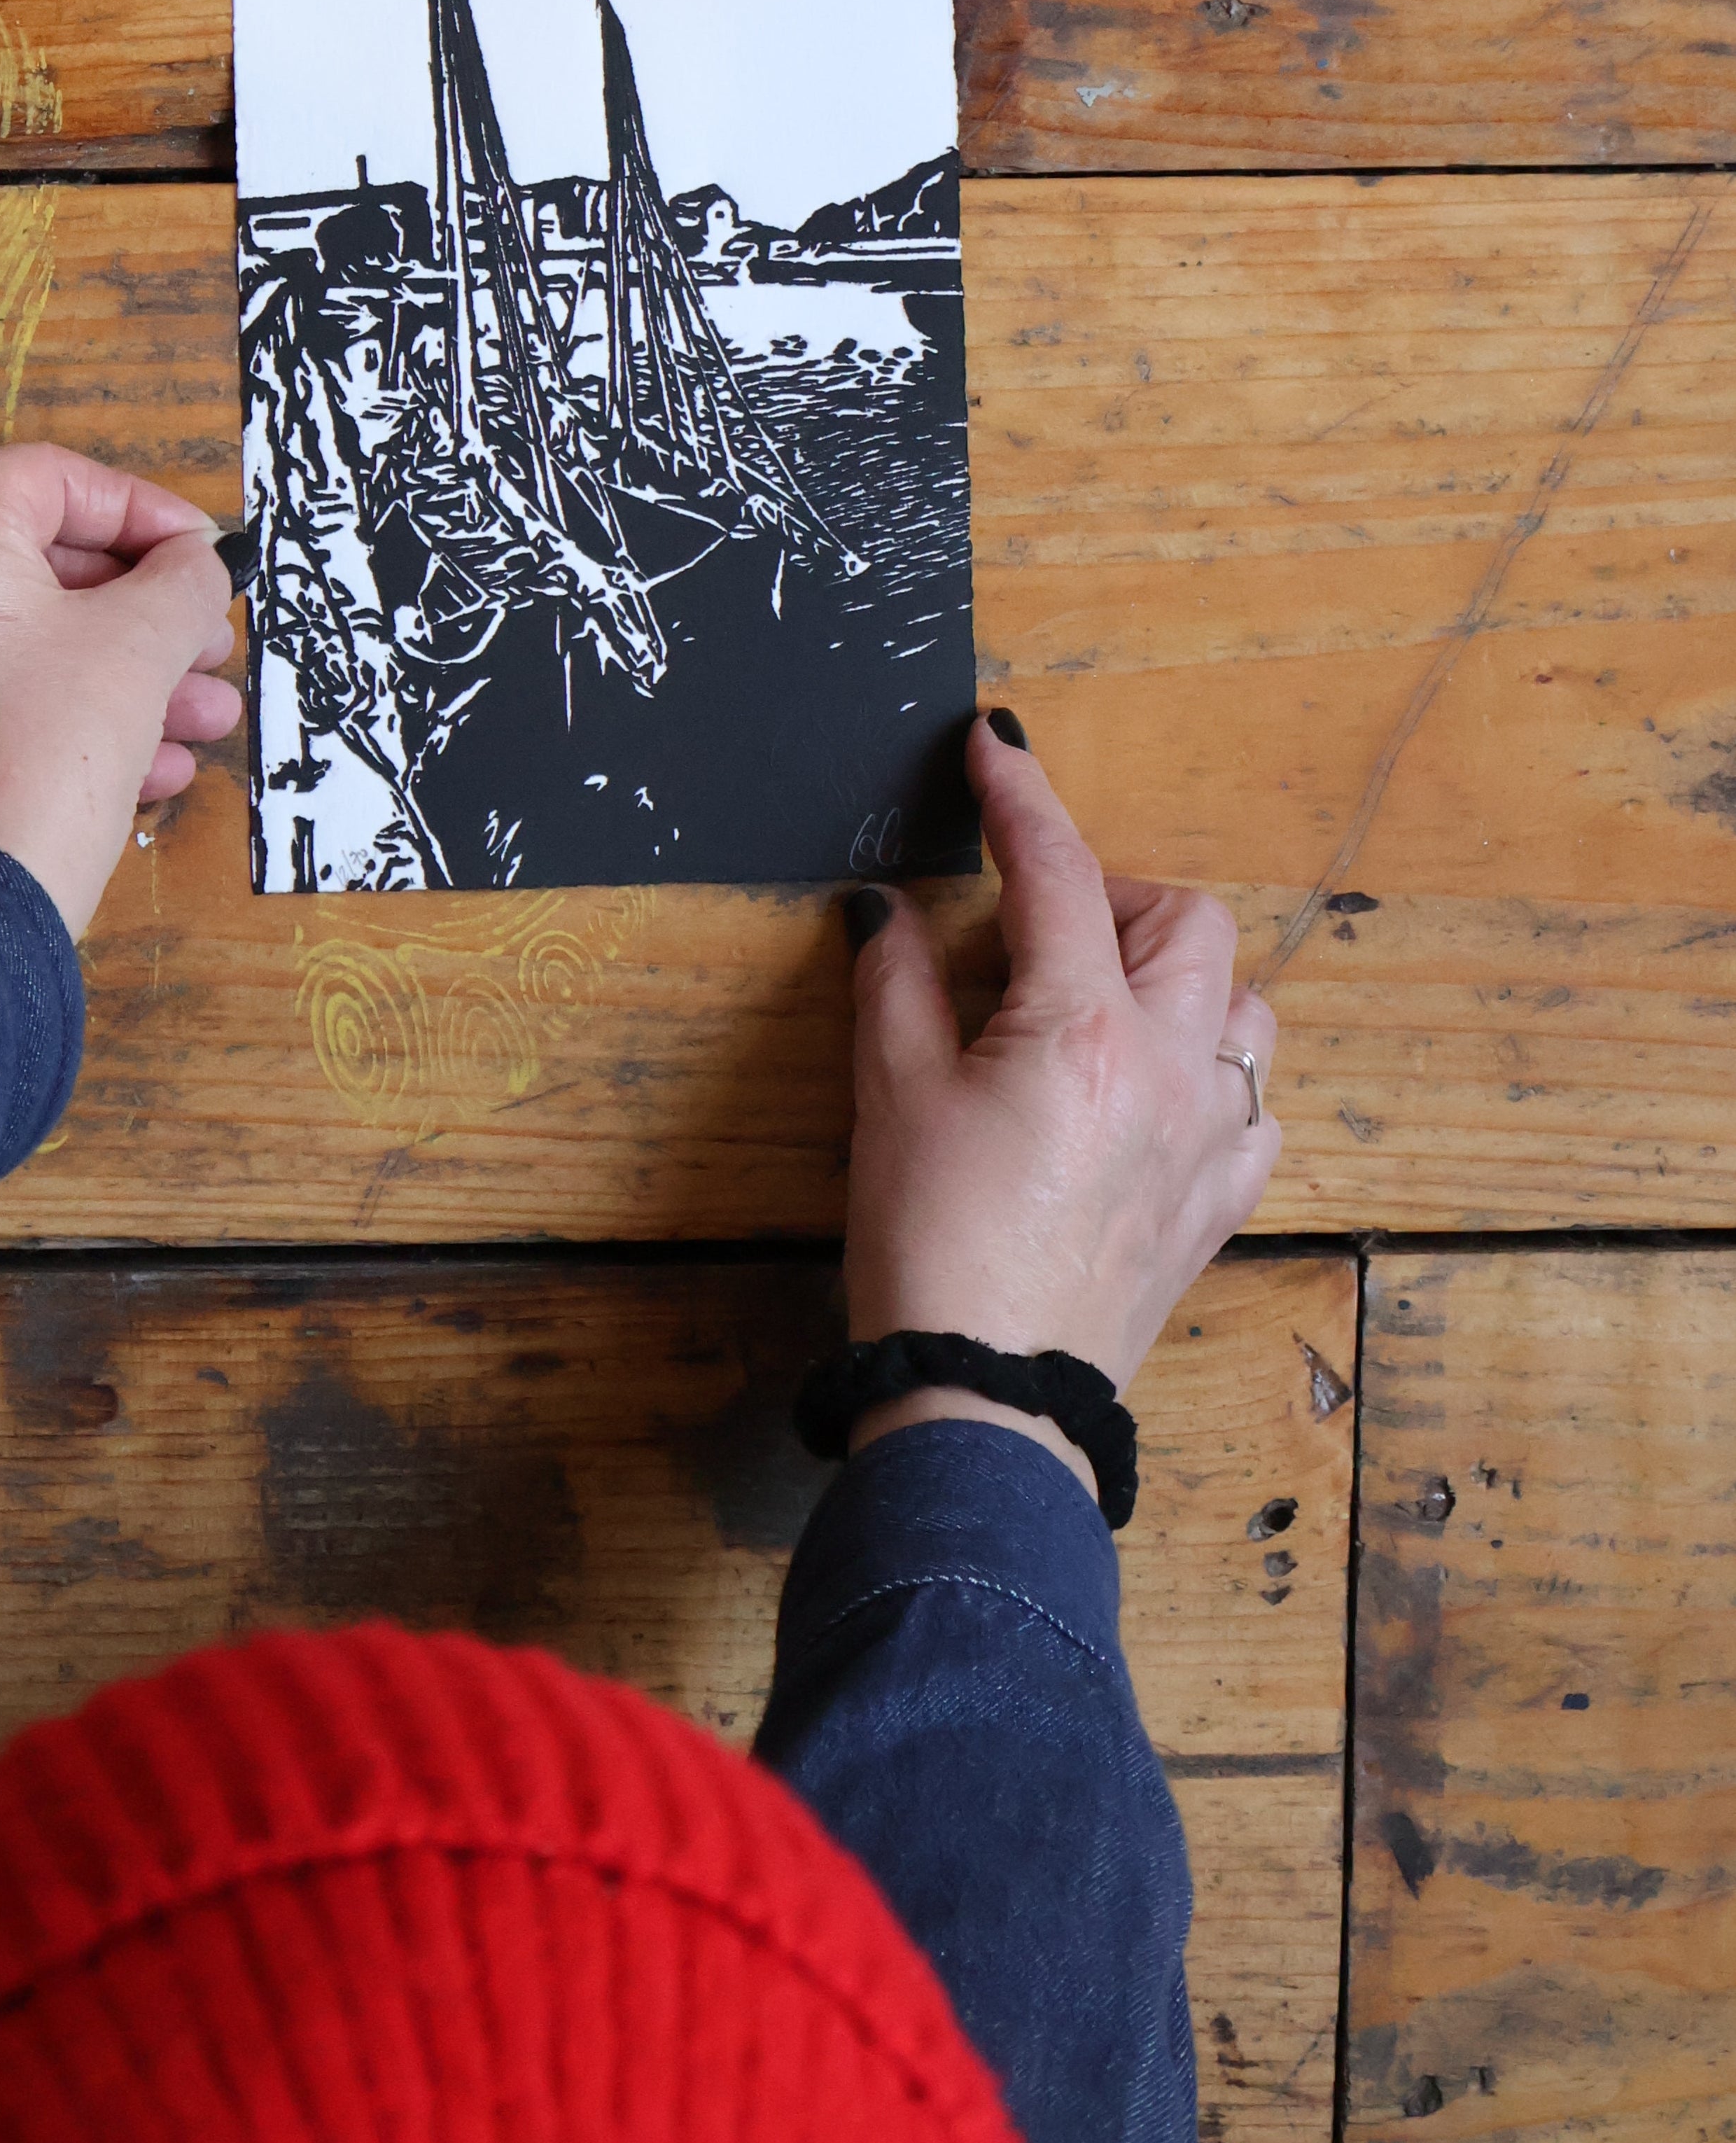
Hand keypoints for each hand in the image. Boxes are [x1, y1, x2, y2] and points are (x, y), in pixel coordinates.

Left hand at [0, 443, 242, 940]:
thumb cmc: (42, 757)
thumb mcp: (140, 649)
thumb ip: (179, 584)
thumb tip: (192, 566)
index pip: (43, 477)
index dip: (135, 505)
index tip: (196, 555)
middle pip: (38, 572)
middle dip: (145, 610)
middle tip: (209, 644)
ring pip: (24, 654)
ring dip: (125, 677)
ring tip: (205, 720)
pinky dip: (71, 726)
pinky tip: (152, 772)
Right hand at [842, 716, 1278, 1488]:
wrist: (987, 1399)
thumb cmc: (931, 1251)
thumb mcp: (888, 1098)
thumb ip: (895, 983)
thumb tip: (892, 910)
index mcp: (1081, 1031)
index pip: (1057, 871)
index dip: (1019, 795)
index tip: (994, 743)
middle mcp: (1170, 1070)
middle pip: (1186, 918)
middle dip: (1114, 894)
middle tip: (1036, 928)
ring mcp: (1212, 1138)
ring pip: (1243, 1005)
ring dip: (1179, 977)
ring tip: (1098, 1007)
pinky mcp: (1223, 1201)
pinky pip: (1254, 1103)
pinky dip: (1212, 1074)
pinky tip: (1148, 1098)